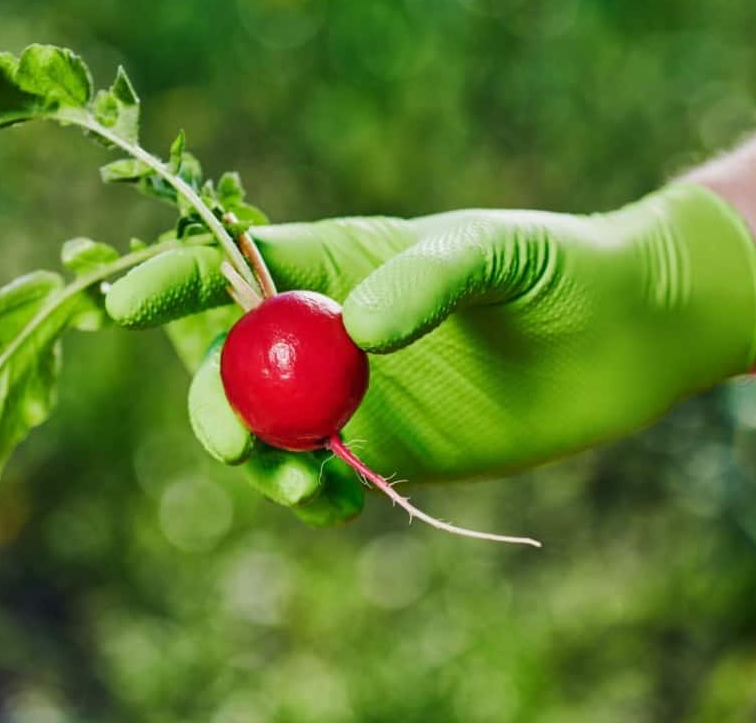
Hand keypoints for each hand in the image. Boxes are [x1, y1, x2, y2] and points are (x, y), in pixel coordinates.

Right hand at [105, 183, 755, 524]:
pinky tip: (340, 504)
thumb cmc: (563, 267)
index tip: (129, 304)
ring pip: (261, 429)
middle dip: (211, 396)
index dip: (170, 280)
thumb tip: (355, 333)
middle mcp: (325, 329)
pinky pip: (317, 480)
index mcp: (335, 262)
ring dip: (258, 459)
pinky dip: (308, 499)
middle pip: (226, 360)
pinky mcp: (384, 451)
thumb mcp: (499, 251)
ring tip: (312, 481)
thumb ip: (428, 278)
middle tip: (235, 435)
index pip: (229, 264)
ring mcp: (350, 394)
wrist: (626, 337)